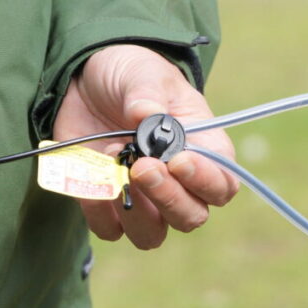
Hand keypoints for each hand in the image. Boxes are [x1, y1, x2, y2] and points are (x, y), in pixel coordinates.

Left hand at [52, 44, 238, 248]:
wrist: (86, 79)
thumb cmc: (131, 75)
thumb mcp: (143, 72)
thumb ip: (147, 93)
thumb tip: (144, 115)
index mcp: (202, 149)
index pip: (222, 185)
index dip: (206, 182)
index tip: (179, 161)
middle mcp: (176, 183)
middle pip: (190, 217)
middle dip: (168, 198)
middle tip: (142, 166)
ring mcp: (141, 198)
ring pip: (150, 235)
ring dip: (135, 212)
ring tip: (116, 167)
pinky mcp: (105, 203)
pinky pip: (107, 228)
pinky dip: (98, 208)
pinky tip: (92, 171)